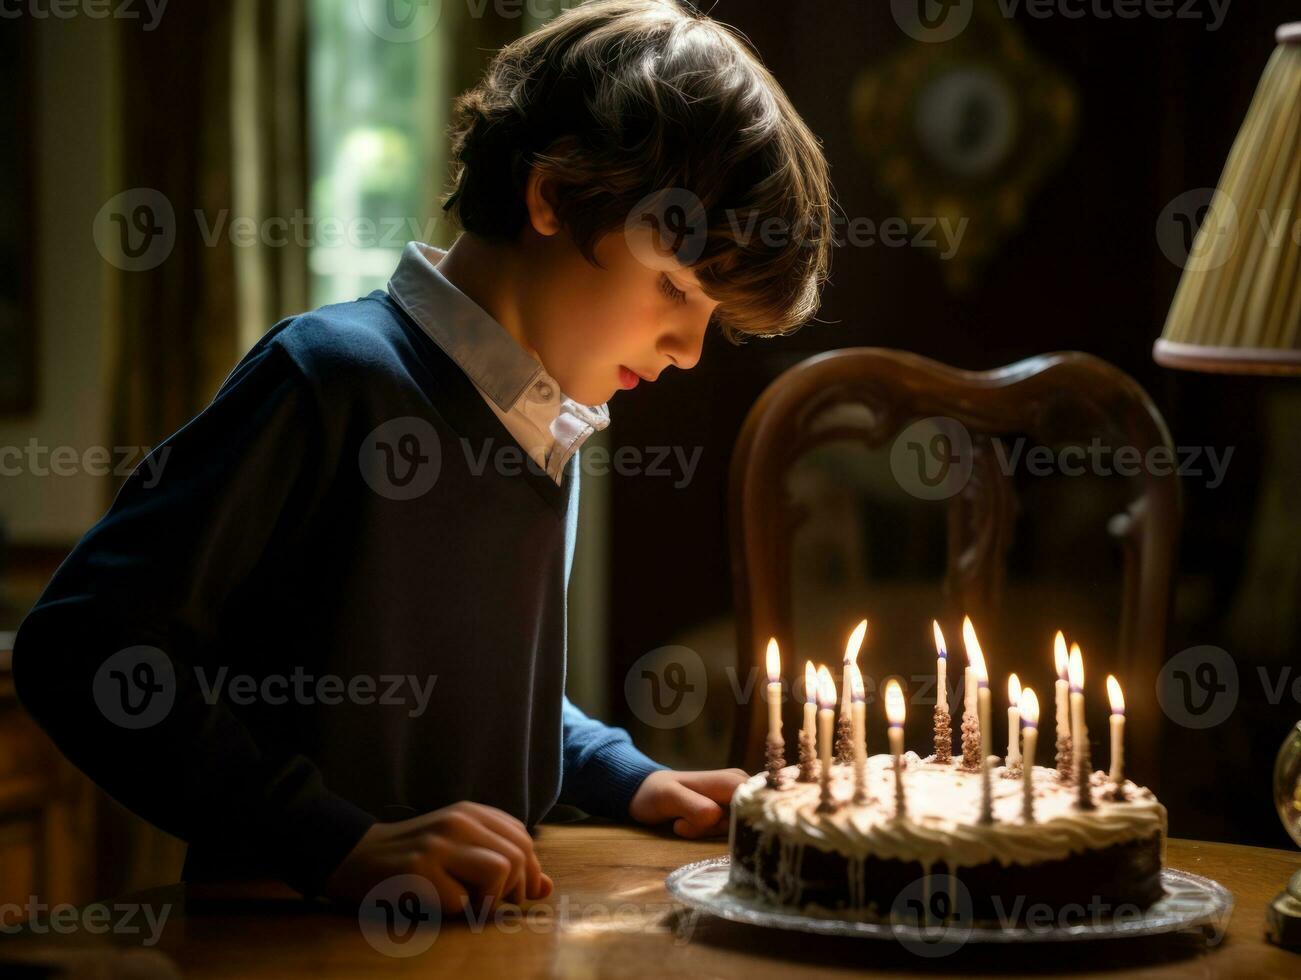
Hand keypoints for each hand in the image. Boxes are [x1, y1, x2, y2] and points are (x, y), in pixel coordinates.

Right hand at [323, 801, 552, 915]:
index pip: (523, 839)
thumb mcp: (460, 850)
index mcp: (471, 813)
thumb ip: (502, 861)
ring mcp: (438, 844)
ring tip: (468, 905)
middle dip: (513, 890)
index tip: (520, 894)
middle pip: (518, 856)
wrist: (355, 856)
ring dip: (490, 900)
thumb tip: (546, 887)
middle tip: (490, 904)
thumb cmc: (413, 858)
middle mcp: (458, 822)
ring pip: (500, 870)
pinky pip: (462, 900)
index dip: (530, 872)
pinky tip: (437, 904)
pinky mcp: (420, 870)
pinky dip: (456, 911)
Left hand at [628, 768, 747, 837]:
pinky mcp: (729, 815)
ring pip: (735, 832)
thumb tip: (716, 815)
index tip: (710, 825)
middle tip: (686, 822)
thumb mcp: (668, 797)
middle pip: (746, 824)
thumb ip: (692, 806)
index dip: (738, 823)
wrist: (645, 793)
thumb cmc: (656, 792)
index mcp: (732, 780)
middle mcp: (741, 789)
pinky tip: (689, 825)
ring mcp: (735, 803)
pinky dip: (707, 835)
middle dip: (718, 831)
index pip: (755, 807)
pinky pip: (728, 834)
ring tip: (683, 821)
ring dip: (708, 833)